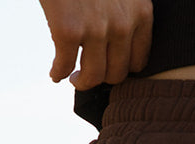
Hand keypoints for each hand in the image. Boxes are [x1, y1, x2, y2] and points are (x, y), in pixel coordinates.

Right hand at [38, 0, 152, 89]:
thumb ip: (126, 10)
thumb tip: (117, 41)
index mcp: (140, 12)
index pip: (138, 61)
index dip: (122, 68)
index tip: (108, 67)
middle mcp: (122, 25)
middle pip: (116, 74)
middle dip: (101, 78)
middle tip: (86, 76)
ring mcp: (95, 29)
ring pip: (93, 76)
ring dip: (81, 81)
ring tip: (73, 77)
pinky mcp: (67, 30)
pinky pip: (64, 65)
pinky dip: (58, 73)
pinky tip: (54, 73)